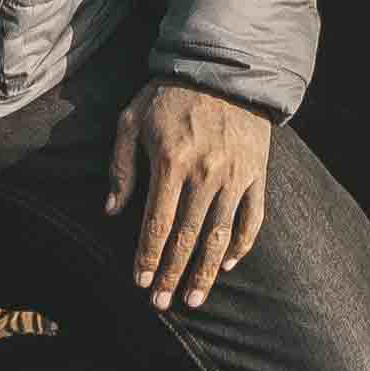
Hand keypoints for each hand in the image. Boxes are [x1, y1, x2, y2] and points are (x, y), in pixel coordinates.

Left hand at [106, 85, 273, 309]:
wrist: (225, 67)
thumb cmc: (170, 94)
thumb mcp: (132, 119)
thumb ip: (120, 166)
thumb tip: (112, 211)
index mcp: (171, 162)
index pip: (156, 224)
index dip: (147, 258)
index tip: (141, 284)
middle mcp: (205, 174)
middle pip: (187, 238)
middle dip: (171, 274)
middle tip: (162, 303)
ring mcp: (235, 175)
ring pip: (220, 236)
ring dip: (207, 272)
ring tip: (194, 299)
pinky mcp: (257, 173)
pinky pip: (253, 217)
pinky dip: (242, 244)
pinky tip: (230, 264)